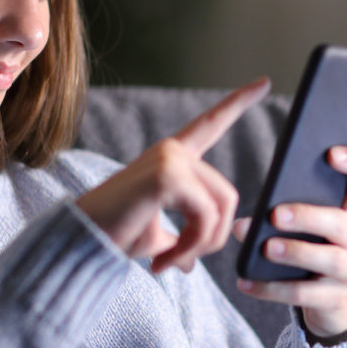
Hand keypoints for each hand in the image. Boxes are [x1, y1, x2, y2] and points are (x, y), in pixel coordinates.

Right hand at [77, 77, 270, 274]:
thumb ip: (180, 242)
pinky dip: (190, 248)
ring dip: (200, 247)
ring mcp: (171, 159)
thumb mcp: (155, 239)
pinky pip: (205, 219)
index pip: (211, 123)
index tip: (265, 81)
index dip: (238, 102)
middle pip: (228, 196)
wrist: (81, 242)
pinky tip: (164, 260)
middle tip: (181, 261)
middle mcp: (173, 150)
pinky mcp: (168, 176)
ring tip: (170, 262)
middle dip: (213, 239)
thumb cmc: (113, 236)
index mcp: (173, 157)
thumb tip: (192, 266)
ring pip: (221, 209)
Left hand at [232, 145, 346, 337]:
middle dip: (308, 217)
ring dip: (296, 252)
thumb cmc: (313, 249)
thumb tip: (243, 224)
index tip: (330, 153)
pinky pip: (304, 293)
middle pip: (341, 224)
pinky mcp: (336, 299)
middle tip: (275, 215)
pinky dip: (271, 288)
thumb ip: (283, 215)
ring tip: (266, 248)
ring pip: (330, 260)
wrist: (333, 301)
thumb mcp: (308, 228)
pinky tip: (246, 282)